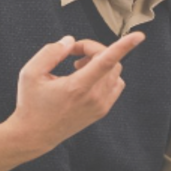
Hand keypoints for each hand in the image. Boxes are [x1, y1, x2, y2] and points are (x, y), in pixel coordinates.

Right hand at [10, 33, 144, 151]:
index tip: (139, 36)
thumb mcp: (30, 73)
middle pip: (110, 61)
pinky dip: (106, 75)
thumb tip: (70, 41)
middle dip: (93, 49)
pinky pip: (115, 84)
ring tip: (77, 67)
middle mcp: (94, 97)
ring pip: (115, 71)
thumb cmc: (31, 103)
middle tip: (72, 53)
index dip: (124, 46)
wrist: (34, 135)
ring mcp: (101, 105)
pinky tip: (86, 78)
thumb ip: (51, 52)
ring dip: (100, 62)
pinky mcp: (102, 110)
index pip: (106, 61)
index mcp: (77, 87)